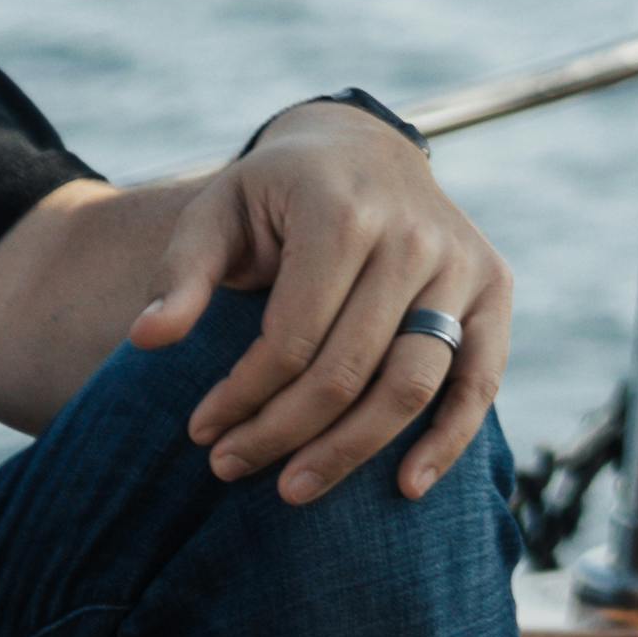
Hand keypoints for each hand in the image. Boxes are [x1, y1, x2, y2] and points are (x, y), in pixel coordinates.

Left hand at [130, 111, 512, 506]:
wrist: (362, 148)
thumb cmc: (275, 195)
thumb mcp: (217, 214)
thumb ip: (181, 273)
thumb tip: (145, 338)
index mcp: (341, 210)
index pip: (291, 336)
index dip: (241, 396)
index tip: (200, 431)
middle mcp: (412, 233)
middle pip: (348, 369)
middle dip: (281, 432)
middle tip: (227, 468)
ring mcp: (461, 261)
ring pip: (411, 383)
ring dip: (350, 450)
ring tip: (292, 488)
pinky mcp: (493, 286)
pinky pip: (480, 378)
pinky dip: (449, 438)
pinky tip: (406, 487)